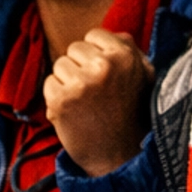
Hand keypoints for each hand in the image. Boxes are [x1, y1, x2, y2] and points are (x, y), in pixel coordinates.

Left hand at [45, 28, 153, 175]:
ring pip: (60, 65)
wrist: (117, 156)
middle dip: (81, 67)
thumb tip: (116, 34)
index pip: (94, 34)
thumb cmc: (130, 114)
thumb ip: (130, 52)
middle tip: (95, 92)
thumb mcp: (143, 78)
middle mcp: (103, 66)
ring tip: (84, 102)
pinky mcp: (61, 100)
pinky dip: (56, 97)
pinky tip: (73, 111)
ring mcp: (81, 83)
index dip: (96, 54)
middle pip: (74, 48)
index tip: (104, 75)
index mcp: (124, 56)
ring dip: (67, 82)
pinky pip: (49, 83)